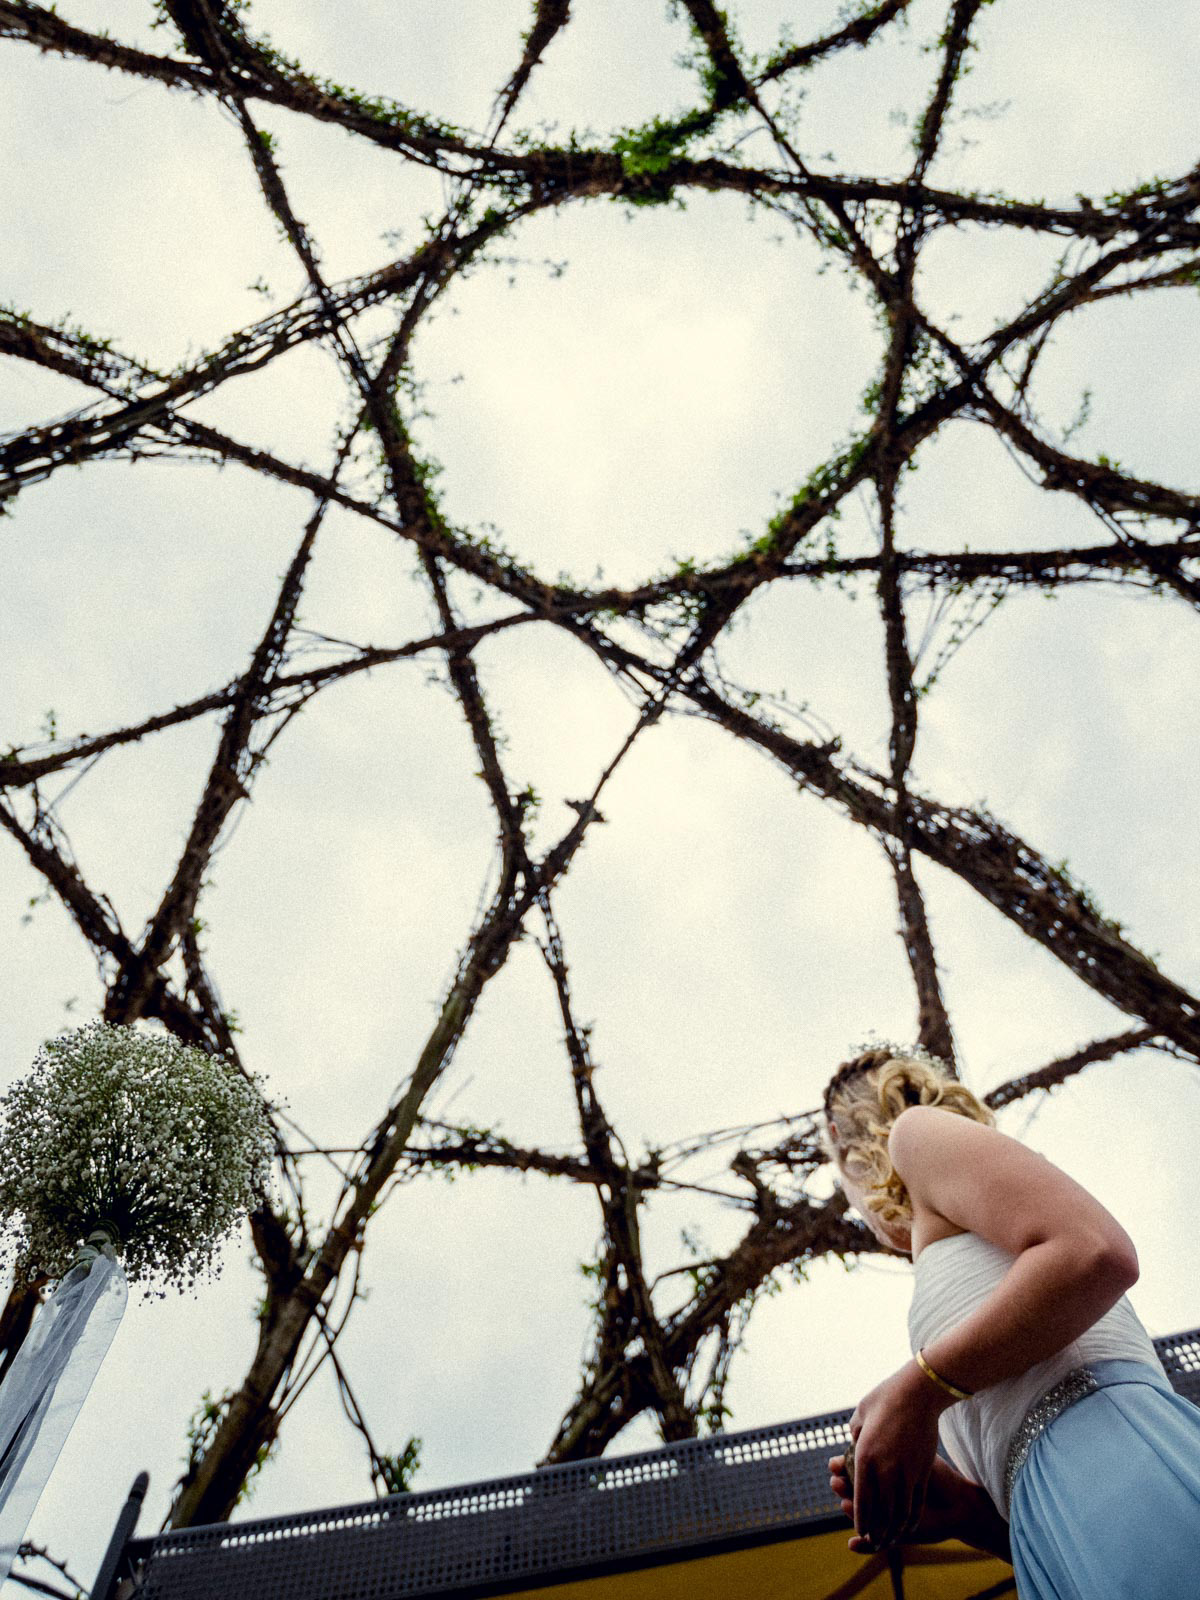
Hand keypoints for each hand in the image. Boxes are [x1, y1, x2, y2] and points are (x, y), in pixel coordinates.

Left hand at [839, 1360, 950, 1550]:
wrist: (918, 1392)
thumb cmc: (885, 1398)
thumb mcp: (861, 1414)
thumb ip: (855, 1435)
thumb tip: (853, 1445)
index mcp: (865, 1456)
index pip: (861, 1499)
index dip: (861, 1519)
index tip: (860, 1531)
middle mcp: (884, 1469)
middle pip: (881, 1512)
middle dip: (878, 1531)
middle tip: (876, 1542)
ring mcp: (906, 1471)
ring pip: (900, 1511)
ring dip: (895, 1529)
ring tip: (892, 1539)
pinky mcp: (923, 1469)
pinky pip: (917, 1501)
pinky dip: (912, 1516)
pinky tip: (910, 1523)